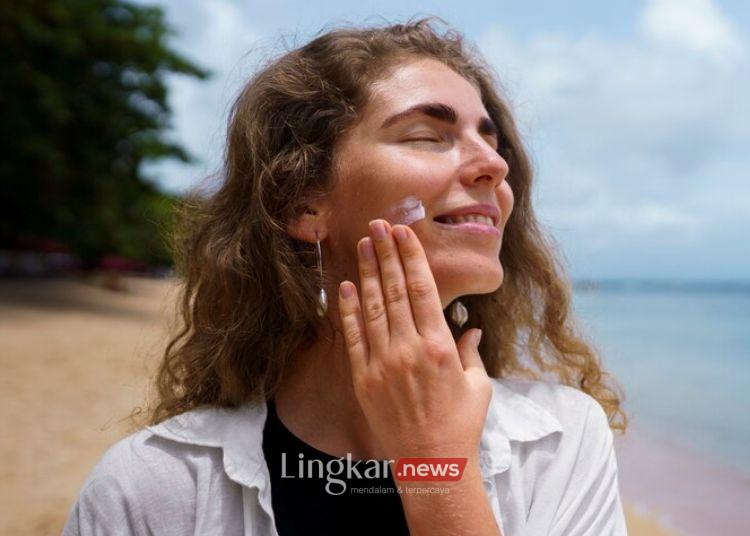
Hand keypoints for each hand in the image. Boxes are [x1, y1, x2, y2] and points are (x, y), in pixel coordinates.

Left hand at [337, 218, 492, 466]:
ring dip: (368, 272)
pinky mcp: (363, 378)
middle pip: (394, 290)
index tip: (404, 233)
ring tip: (363, 244)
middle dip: (386, 253)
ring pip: (373, 307)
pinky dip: (348, 310)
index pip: (422, 289)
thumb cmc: (461, 425)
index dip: (411, 257)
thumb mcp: (478, 385)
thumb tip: (471, 327)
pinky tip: (345, 286)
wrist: (431, 464)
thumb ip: (470, 351)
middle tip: (378, 225)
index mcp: (440, 346)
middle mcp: (409, 349)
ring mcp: (383, 363)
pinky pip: (353, 337)